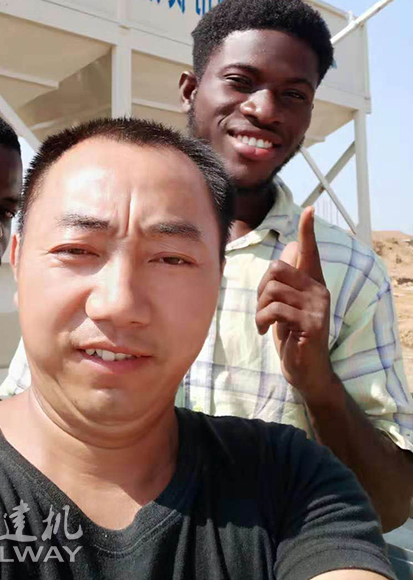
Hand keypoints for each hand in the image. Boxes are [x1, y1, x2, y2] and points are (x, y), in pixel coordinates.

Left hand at [256, 207, 334, 403]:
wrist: (306, 370)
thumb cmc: (292, 334)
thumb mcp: (287, 305)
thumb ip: (287, 282)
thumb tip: (286, 248)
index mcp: (313, 282)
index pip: (310, 251)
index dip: (307, 231)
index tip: (310, 209)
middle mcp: (319, 290)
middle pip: (276, 269)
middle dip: (260, 288)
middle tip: (261, 308)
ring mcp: (317, 307)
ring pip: (273, 289)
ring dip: (259, 308)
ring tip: (263, 322)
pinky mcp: (312, 323)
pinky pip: (275, 309)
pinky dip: (262, 320)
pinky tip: (266, 332)